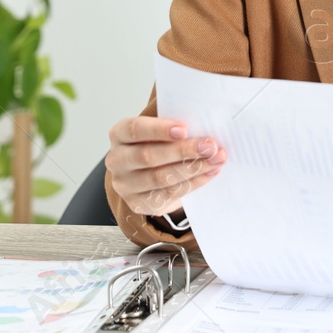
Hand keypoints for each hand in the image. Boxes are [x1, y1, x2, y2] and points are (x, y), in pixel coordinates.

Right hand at [106, 116, 226, 216]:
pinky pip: (169, 194)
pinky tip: (209, 173)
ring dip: (193, 168)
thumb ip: (176, 128)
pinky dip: (193, 183)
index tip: (185, 129)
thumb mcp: (161, 130)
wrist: (147, 172)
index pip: (135, 129)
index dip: (159, 129)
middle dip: (183, 151)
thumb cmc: (158, 142)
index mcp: (119, 134)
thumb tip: (204, 128)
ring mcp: (125, 185)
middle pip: (149, 156)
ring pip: (160, 178)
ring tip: (216, 159)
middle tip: (210, 146)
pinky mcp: (139, 203)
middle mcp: (117, 160)